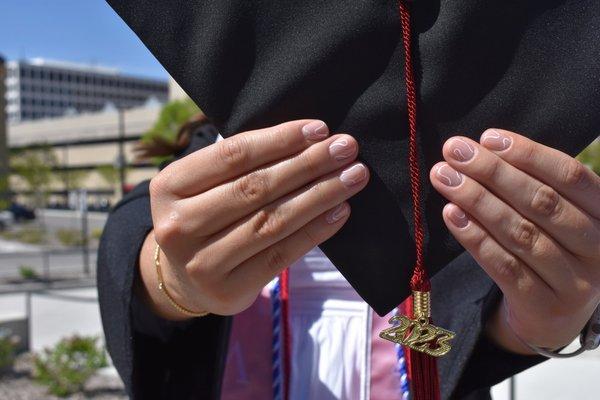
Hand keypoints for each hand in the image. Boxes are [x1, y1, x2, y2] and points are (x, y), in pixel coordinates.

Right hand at [138, 120, 368, 318]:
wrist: (183, 279)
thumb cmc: (205, 216)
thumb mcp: (204, 185)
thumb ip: (241, 163)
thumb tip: (311, 138)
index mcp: (169, 186)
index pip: (231, 156)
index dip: (279, 140)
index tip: (319, 128)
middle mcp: (177, 226)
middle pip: (255, 188)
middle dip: (308, 164)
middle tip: (346, 147)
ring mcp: (200, 263)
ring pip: (272, 221)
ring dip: (319, 195)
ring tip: (353, 176)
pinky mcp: (228, 291)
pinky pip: (281, 255)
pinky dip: (315, 231)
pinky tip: (340, 211)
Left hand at [430, 129, 599, 353]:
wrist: (555, 317)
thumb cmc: (553, 250)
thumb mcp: (560, 217)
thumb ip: (534, 186)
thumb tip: (481, 149)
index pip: (571, 176)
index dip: (528, 154)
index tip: (487, 138)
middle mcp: (598, 249)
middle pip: (541, 202)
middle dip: (492, 172)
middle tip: (454, 151)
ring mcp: (575, 283)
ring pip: (520, 233)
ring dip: (477, 200)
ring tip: (445, 177)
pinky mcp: (544, 307)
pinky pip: (505, 266)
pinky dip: (475, 238)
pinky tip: (452, 214)